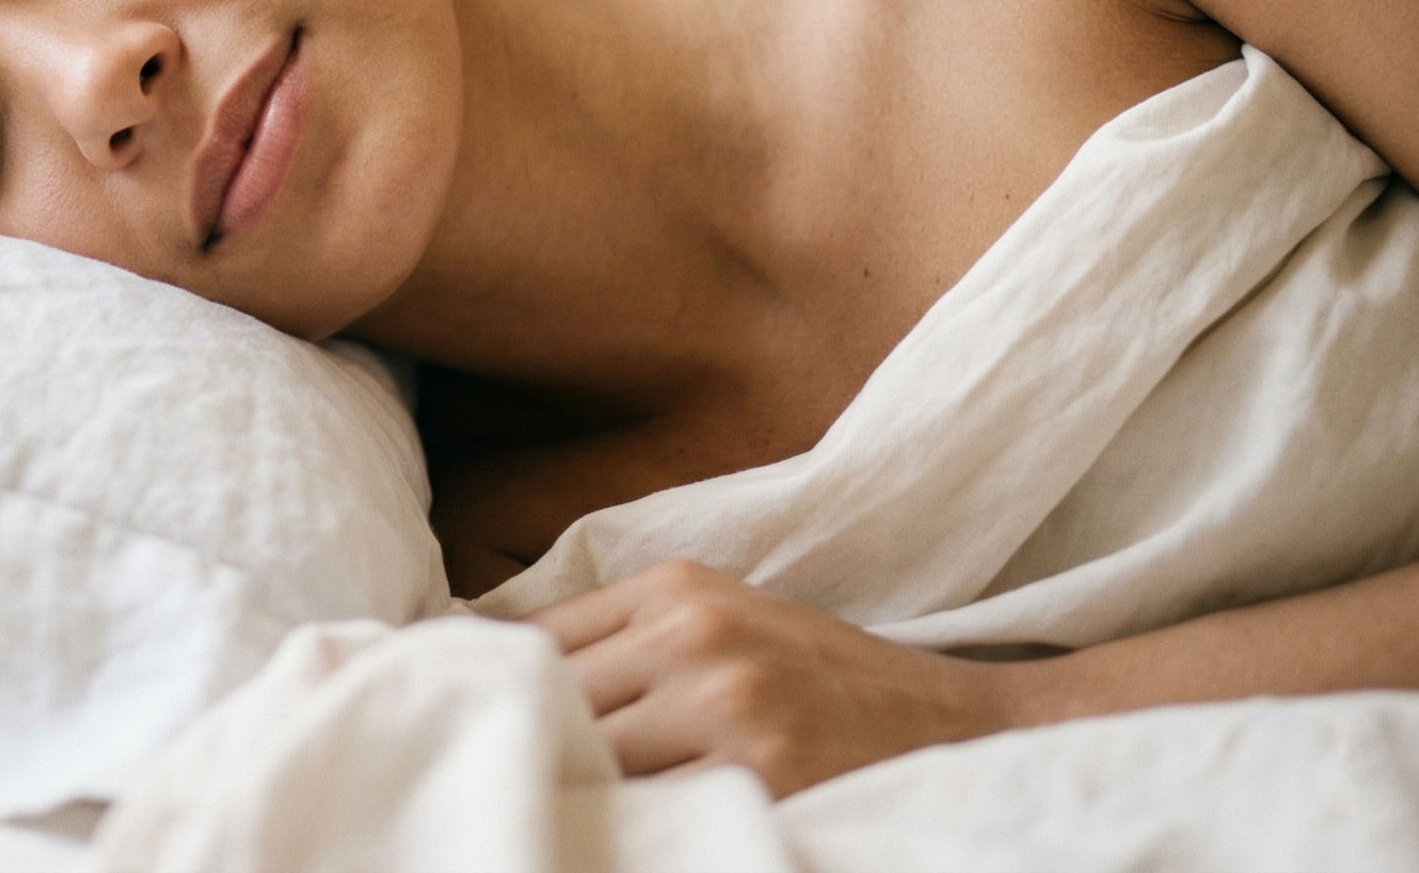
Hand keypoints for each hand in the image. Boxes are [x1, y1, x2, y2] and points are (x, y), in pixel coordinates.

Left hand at [529, 559, 1019, 795]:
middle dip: (527, 746)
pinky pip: (653, 810)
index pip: (533, 638)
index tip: (462, 721)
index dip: (493, 690)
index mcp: (675, 585)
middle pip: (548, 699)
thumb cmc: (824, 682)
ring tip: (556, 813)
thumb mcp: (727, 623)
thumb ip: (631, 641)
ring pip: (590, 758)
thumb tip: (502, 675)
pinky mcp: (758, 770)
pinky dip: (634, 825)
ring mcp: (726, 700)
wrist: (956, 723)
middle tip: (497, 782)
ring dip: (573, 793)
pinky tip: (627, 834)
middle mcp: (691, 631)